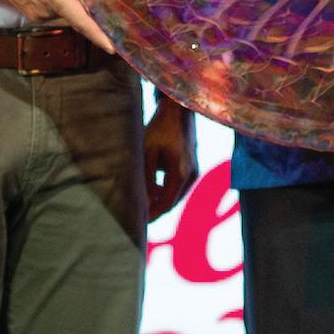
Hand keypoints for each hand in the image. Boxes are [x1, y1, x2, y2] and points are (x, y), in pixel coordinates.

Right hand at [0, 0, 114, 51]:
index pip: (81, 20)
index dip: (98, 35)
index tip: (112, 48)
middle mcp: (46, 11)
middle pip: (75, 14)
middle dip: (88, 7)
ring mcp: (38, 15)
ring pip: (64, 12)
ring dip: (72, 2)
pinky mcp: (32, 15)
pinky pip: (54, 11)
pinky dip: (61, 3)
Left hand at [143, 97, 198, 220]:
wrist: (178, 111)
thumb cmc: (159, 130)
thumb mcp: (147, 153)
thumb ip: (147, 179)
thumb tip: (145, 203)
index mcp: (180, 174)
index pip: (166, 204)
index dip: (152, 215)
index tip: (139, 222)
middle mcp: (191, 176)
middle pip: (172, 202)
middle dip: (156, 210)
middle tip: (139, 217)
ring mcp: (194, 172)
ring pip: (176, 195)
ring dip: (162, 200)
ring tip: (144, 203)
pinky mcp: (193, 168)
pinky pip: (179, 186)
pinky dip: (167, 191)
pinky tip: (155, 188)